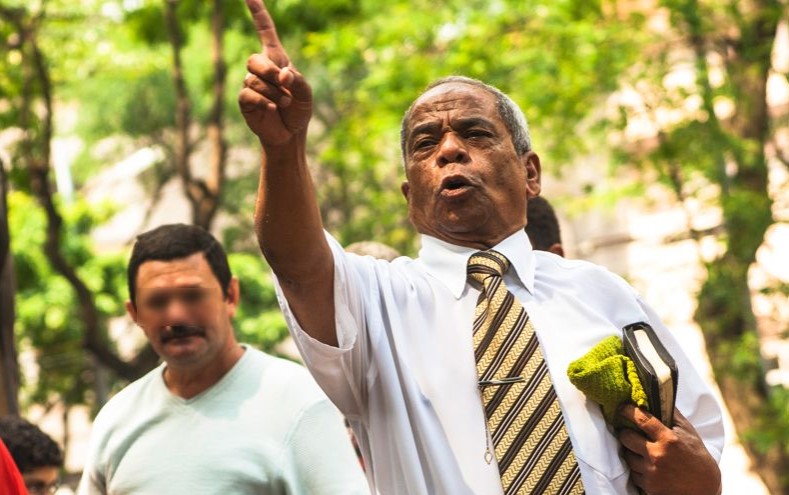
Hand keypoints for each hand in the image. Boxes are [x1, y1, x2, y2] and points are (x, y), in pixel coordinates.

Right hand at [238, 0, 312, 146]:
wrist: (290, 135)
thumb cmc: (298, 111)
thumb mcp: (306, 94)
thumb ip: (298, 80)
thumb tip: (282, 74)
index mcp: (276, 60)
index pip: (265, 31)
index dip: (257, 13)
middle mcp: (260, 69)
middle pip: (254, 59)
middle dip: (269, 71)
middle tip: (284, 85)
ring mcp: (250, 84)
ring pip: (253, 79)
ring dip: (273, 92)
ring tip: (283, 103)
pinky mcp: (245, 100)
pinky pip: (248, 94)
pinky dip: (263, 101)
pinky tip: (272, 109)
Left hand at [617, 405, 720, 494]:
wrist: (704, 490)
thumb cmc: (697, 458)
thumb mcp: (689, 433)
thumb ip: (672, 415)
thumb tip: (658, 395)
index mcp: (669, 439)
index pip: (641, 419)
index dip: (627, 410)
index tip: (622, 408)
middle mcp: (658, 455)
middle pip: (626, 437)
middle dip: (625, 432)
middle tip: (628, 431)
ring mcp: (651, 472)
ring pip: (626, 456)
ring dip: (630, 452)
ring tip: (639, 450)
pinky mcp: (648, 486)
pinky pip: (632, 473)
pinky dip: (636, 469)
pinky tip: (645, 466)